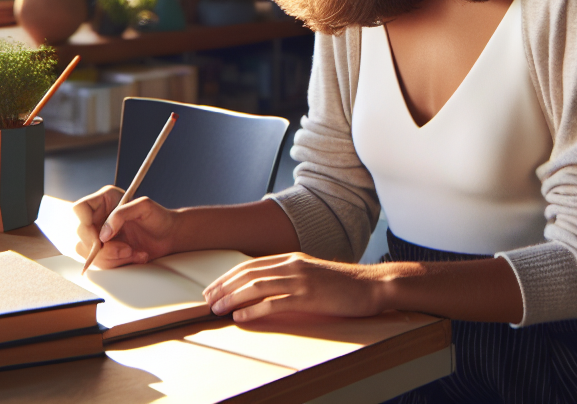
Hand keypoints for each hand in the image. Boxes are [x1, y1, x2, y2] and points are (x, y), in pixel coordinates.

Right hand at [73, 185, 178, 268]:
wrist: (168, 235)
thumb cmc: (159, 217)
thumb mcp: (144, 207)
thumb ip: (121, 214)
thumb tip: (103, 234)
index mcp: (103, 200)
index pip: (79, 211)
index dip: (85, 228)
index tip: (102, 240)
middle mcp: (96, 218)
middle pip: (80, 238)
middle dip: (104, 250)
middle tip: (126, 249)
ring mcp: (97, 236)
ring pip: (88, 255)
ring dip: (113, 258)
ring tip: (134, 252)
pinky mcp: (103, 251)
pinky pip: (100, 264)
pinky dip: (118, 263)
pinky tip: (134, 255)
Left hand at [203, 253, 385, 322]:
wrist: (369, 285)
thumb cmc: (341, 283)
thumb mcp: (311, 273)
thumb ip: (289, 277)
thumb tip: (264, 290)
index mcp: (292, 258)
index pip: (252, 264)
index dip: (229, 276)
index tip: (213, 289)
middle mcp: (293, 265)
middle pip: (249, 273)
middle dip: (224, 287)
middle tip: (207, 301)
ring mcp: (301, 280)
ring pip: (257, 286)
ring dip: (233, 298)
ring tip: (217, 309)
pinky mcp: (308, 297)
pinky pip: (275, 303)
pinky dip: (254, 310)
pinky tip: (242, 318)